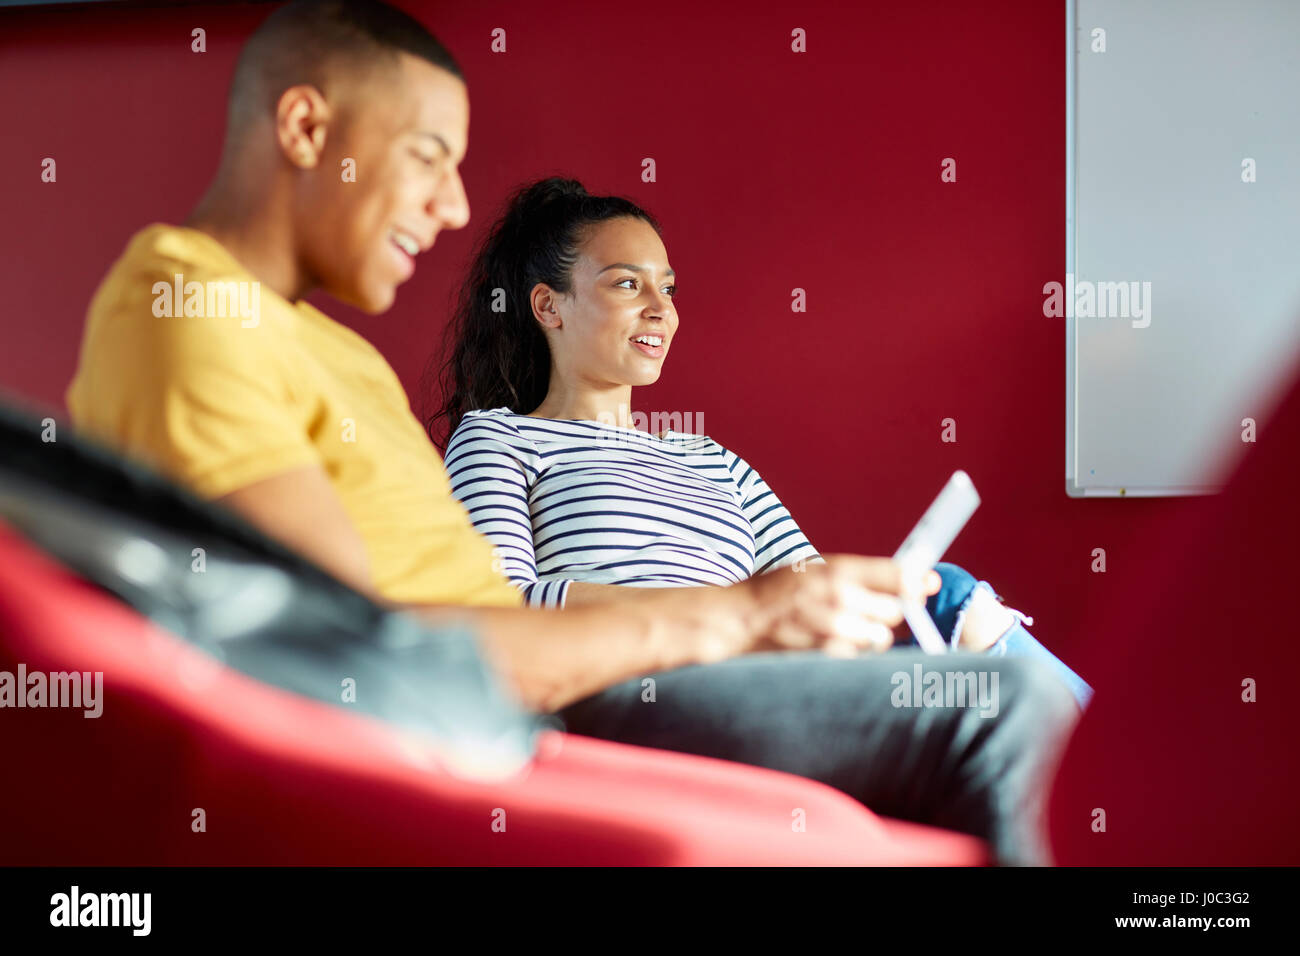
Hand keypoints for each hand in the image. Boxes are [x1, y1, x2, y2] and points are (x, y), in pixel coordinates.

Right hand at [745, 555, 941, 657]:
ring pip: (879, 638)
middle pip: (895, 611)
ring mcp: (835, 628)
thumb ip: (860, 575)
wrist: (741, 618)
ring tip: (842, 628)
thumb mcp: (817, 569)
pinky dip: (851, 653)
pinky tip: (830, 643)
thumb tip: (915, 580)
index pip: (897, 575)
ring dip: (869, 636)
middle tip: (866, 611)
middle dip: (887, 614)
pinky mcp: (827, 654)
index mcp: (839, 569)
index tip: (928, 584)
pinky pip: (859, 657)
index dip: (917, 582)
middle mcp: (841, 596)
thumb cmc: (781, 592)